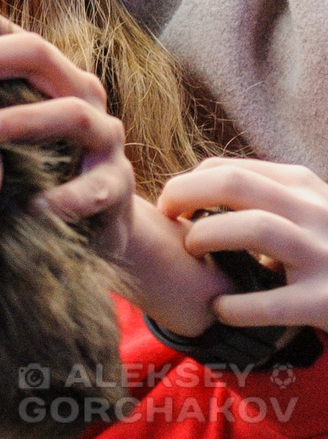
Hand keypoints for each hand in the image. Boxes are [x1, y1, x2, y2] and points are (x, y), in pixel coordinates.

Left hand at [0, 2, 132, 240]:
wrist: (92, 221)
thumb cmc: (21, 163)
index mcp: (38, 67)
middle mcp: (75, 89)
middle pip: (36, 52)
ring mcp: (103, 135)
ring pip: (70, 112)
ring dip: (23, 119)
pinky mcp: (117, 184)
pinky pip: (99, 187)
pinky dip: (69, 195)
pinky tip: (36, 205)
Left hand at [159, 158, 327, 330]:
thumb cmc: (327, 248)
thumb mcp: (306, 209)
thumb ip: (264, 195)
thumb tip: (194, 184)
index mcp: (304, 186)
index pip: (227, 168)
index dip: (186, 182)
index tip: (171, 204)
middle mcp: (316, 212)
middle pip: (233, 184)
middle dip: (184, 194)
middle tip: (167, 217)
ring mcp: (324, 255)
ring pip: (253, 227)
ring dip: (208, 236)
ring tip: (193, 250)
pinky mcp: (327, 301)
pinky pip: (269, 302)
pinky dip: (235, 306)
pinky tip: (221, 309)